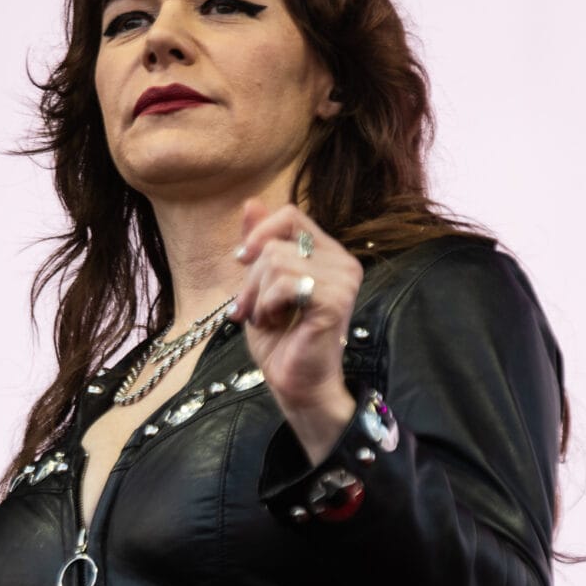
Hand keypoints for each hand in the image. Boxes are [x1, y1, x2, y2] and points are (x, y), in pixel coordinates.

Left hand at [231, 199, 360, 461]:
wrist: (295, 384)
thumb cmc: (281, 339)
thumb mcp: (260, 284)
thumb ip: (259, 245)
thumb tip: (251, 201)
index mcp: (327, 253)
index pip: (290, 214)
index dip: (259, 233)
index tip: (242, 261)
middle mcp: (342, 261)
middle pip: (276, 241)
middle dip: (251, 278)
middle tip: (253, 309)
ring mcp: (343, 280)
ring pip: (276, 261)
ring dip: (258, 296)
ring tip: (266, 318)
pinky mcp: (335, 300)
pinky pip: (285, 282)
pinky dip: (268, 305)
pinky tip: (277, 322)